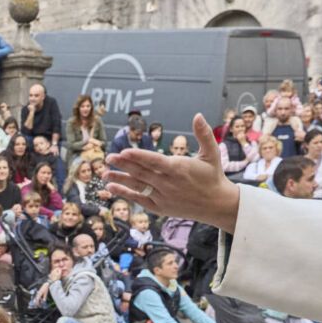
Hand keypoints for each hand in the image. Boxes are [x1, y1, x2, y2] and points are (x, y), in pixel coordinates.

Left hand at [106, 113, 241, 231]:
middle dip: (124, 165)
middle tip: (109, 157)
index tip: (124, 152)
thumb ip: (203, 134)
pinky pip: (140, 199)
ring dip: (120, 180)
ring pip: (138, 186)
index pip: (155, 162)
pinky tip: (112, 187)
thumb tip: (197, 115)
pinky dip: (126, 193)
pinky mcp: (160, 207)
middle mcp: (169, 184)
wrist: (217, 205)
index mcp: (179, 169)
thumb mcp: (212, 153)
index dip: (138, 157)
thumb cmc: (213, 176)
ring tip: (104, 174)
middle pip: (142, 173)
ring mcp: (163, 196)